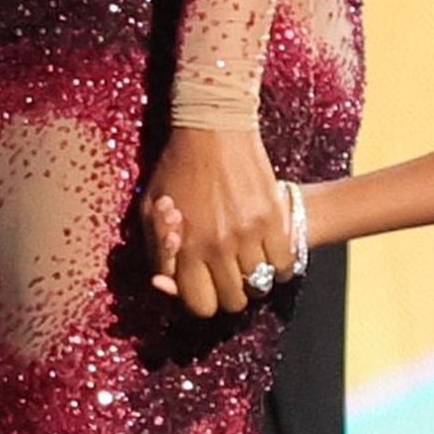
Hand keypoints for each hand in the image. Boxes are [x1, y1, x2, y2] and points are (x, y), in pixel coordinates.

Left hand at [137, 117, 290, 317]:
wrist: (213, 129)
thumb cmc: (176, 167)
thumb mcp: (150, 208)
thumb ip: (157, 249)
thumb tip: (164, 283)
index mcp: (186, 246)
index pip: (199, 304)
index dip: (201, 300)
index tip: (203, 286)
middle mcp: (218, 246)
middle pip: (233, 301)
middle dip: (228, 293)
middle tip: (225, 275)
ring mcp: (249, 234)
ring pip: (260, 285)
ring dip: (253, 278)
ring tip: (245, 260)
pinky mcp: (273, 220)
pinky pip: (284, 265)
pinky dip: (277, 265)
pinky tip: (266, 252)